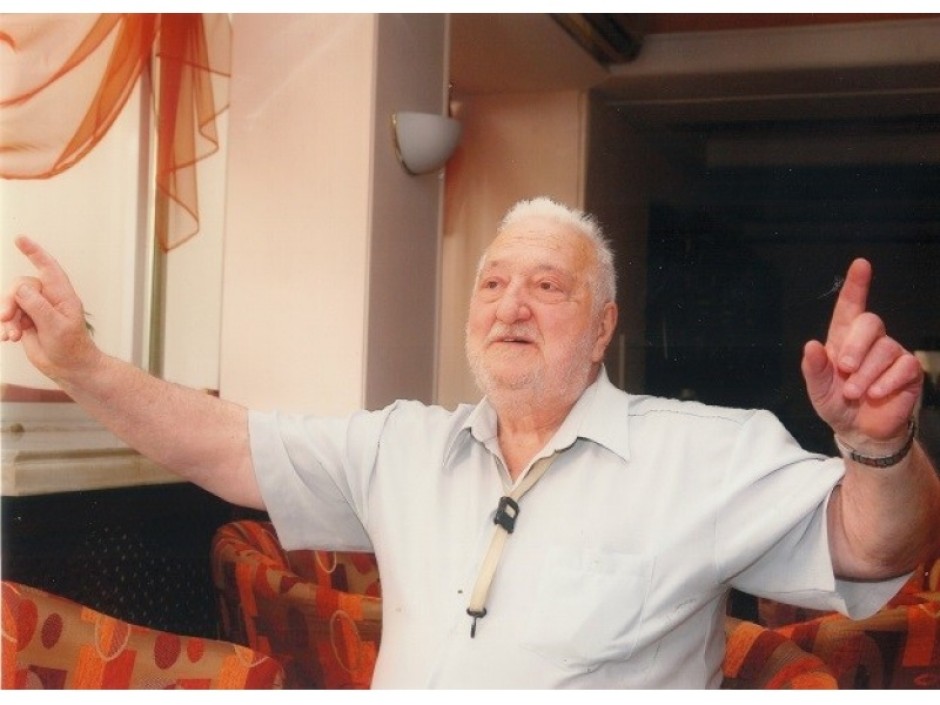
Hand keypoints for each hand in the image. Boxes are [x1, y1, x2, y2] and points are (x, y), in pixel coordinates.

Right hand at [0, 237, 99, 382]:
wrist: (69, 367)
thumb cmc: (71, 347)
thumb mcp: (56, 326)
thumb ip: (38, 306)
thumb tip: (20, 288)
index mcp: (62, 295)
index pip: (48, 268)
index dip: (34, 252)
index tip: (20, 238)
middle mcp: (48, 298)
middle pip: (21, 286)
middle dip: (10, 300)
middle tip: (7, 317)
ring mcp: (36, 309)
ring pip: (11, 301)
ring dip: (7, 318)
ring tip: (12, 336)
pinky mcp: (25, 321)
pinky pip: (8, 316)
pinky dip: (5, 326)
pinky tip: (7, 339)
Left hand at [801, 258, 922, 449]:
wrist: (860, 431)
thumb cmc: (837, 404)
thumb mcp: (818, 389)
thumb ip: (814, 369)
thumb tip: (811, 345)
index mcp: (843, 339)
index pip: (851, 306)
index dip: (857, 285)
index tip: (861, 264)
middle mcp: (870, 341)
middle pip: (870, 322)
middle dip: (855, 347)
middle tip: (845, 370)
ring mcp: (892, 353)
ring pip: (885, 348)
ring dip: (866, 374)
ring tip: (855, 392)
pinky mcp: (909, 371)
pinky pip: (903, 366)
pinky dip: (886, 382)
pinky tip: (876, 394)